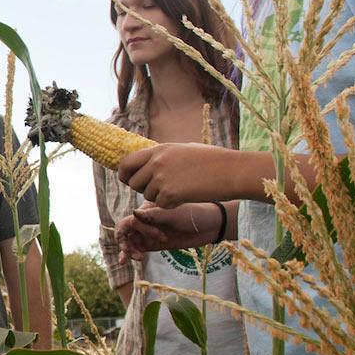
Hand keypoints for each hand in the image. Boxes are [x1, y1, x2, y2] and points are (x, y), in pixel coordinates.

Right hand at [115, 203, 220, 255]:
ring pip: (129, 241)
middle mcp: (145, 220)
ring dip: (127, 250)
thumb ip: (153, 215)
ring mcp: (149, 232)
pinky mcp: (154, 244)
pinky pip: (137, 248)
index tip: (161, 236)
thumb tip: (133, 213)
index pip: (131, 220)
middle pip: (125, 231)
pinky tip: (125, 261)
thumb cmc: (193, 214)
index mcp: (147, 209)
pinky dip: (130, 254)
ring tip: (137, 258)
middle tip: (133, 254)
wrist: (210, 226)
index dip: (141, 230)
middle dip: (125, 243)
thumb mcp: (174, 214)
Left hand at [117, 143, 257, 206]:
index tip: (127, 180)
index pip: (127, 162)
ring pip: (147, 196)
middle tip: (160, 190)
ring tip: (180, 190)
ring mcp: (162, 178)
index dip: (124, 174)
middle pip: (133, 183)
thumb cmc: (212, 160)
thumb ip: (163, 156)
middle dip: (143, 189)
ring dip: (159, 197)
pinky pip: (161, 205)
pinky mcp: (170, 194)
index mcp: (158, 150)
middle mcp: (156, 162)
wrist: (231, 171)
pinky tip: (186, 196)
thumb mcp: (183, 150)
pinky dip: (171, 204)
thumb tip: (148, 163)